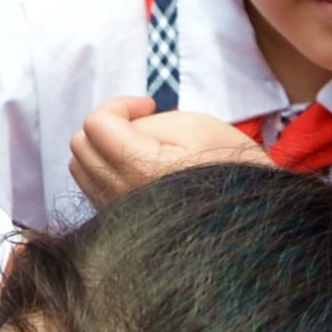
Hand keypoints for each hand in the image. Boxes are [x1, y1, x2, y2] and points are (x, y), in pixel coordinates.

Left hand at [64, 98, 270, 209]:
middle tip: (144, 121)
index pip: (96, 124)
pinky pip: (93, 189)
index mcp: (141, 170)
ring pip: (80, 168)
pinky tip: (141, 167)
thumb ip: (145, 120)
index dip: (120, 105)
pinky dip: (108, 169)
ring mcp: (118, 217)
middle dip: (107, 124)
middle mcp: (121, 199)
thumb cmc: (230, 167)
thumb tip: (118, 127)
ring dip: (104, 147)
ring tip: (142, 144)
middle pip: (79, 145)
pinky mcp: (121, 226)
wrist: (252, 219)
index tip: (149, 106)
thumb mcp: (195, 125)